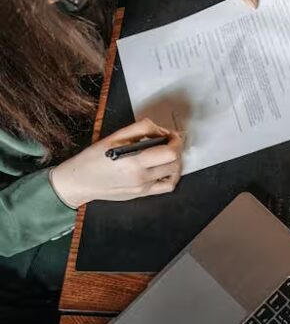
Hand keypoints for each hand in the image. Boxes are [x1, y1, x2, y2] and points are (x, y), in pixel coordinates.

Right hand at [51, 118, 182, 207]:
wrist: (80, 181)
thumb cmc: (94, 158)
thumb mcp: (115, 136)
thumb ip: (141, 129)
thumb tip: (161, 130)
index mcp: (133, 161)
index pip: (169, 152)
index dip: (175, 140)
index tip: (171, 134)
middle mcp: (140, 177)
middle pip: (174, 162)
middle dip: (176, 148)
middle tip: (168, 141)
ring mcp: (143, 187)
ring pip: (173, 173)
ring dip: (174, 160)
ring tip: (165, 152)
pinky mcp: (142, 194)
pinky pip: (167, 186)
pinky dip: (172, 175)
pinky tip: (165, 167)